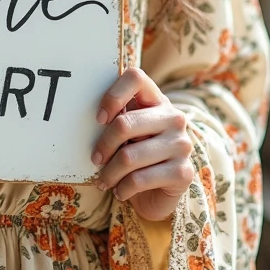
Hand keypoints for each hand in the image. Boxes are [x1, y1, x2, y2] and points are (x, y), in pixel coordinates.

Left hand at [91, 66, 193, 220]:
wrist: (160, 192)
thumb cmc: (136, 153)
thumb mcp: (126, 132)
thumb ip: (116, 118)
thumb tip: (85, 117)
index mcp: (157, 99)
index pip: (135, 78)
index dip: (113, 95)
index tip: (98, 118)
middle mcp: (174, 118)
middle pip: (125, 123)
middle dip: (104, 145)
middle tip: (94, 159)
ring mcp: (181, 145)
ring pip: (129, 156)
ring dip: (110, 173)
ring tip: (103, 181)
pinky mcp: (183, 173)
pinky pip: (140, 179)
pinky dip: (123, 188)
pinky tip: (119, 192)